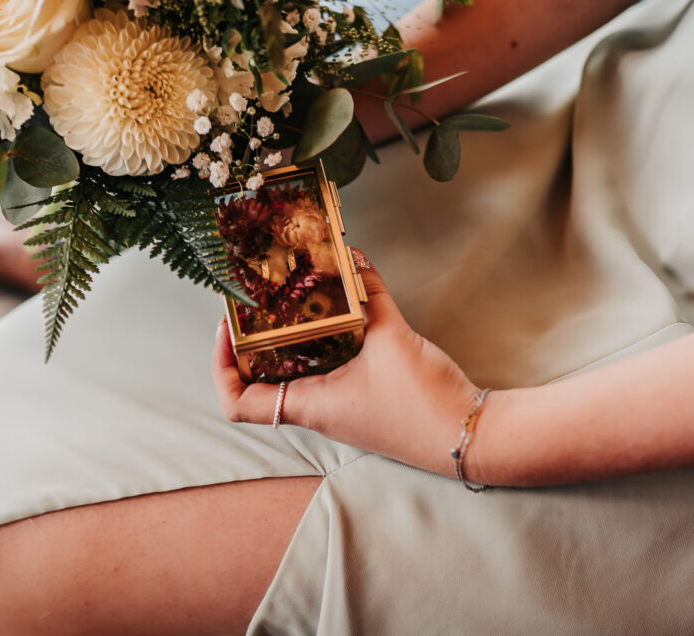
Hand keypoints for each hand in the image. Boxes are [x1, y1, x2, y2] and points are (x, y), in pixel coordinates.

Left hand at [212, 248, 482, 478]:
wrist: (472, 436)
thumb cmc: (424, 402)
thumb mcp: (393, 339)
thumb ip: (369, 296)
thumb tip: (353, 258)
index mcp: (310, 404)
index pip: (239, 401)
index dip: (221, 365)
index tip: (228, 327)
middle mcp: (318, 409)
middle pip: (261, 380)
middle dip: (253, 340)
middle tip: (258, 300)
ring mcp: (340, 406)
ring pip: (295, 372)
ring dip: (288, 339)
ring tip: (291, 297)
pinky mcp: (363, 398)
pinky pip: (329, 368)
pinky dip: (325, 340)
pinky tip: (339, 308)